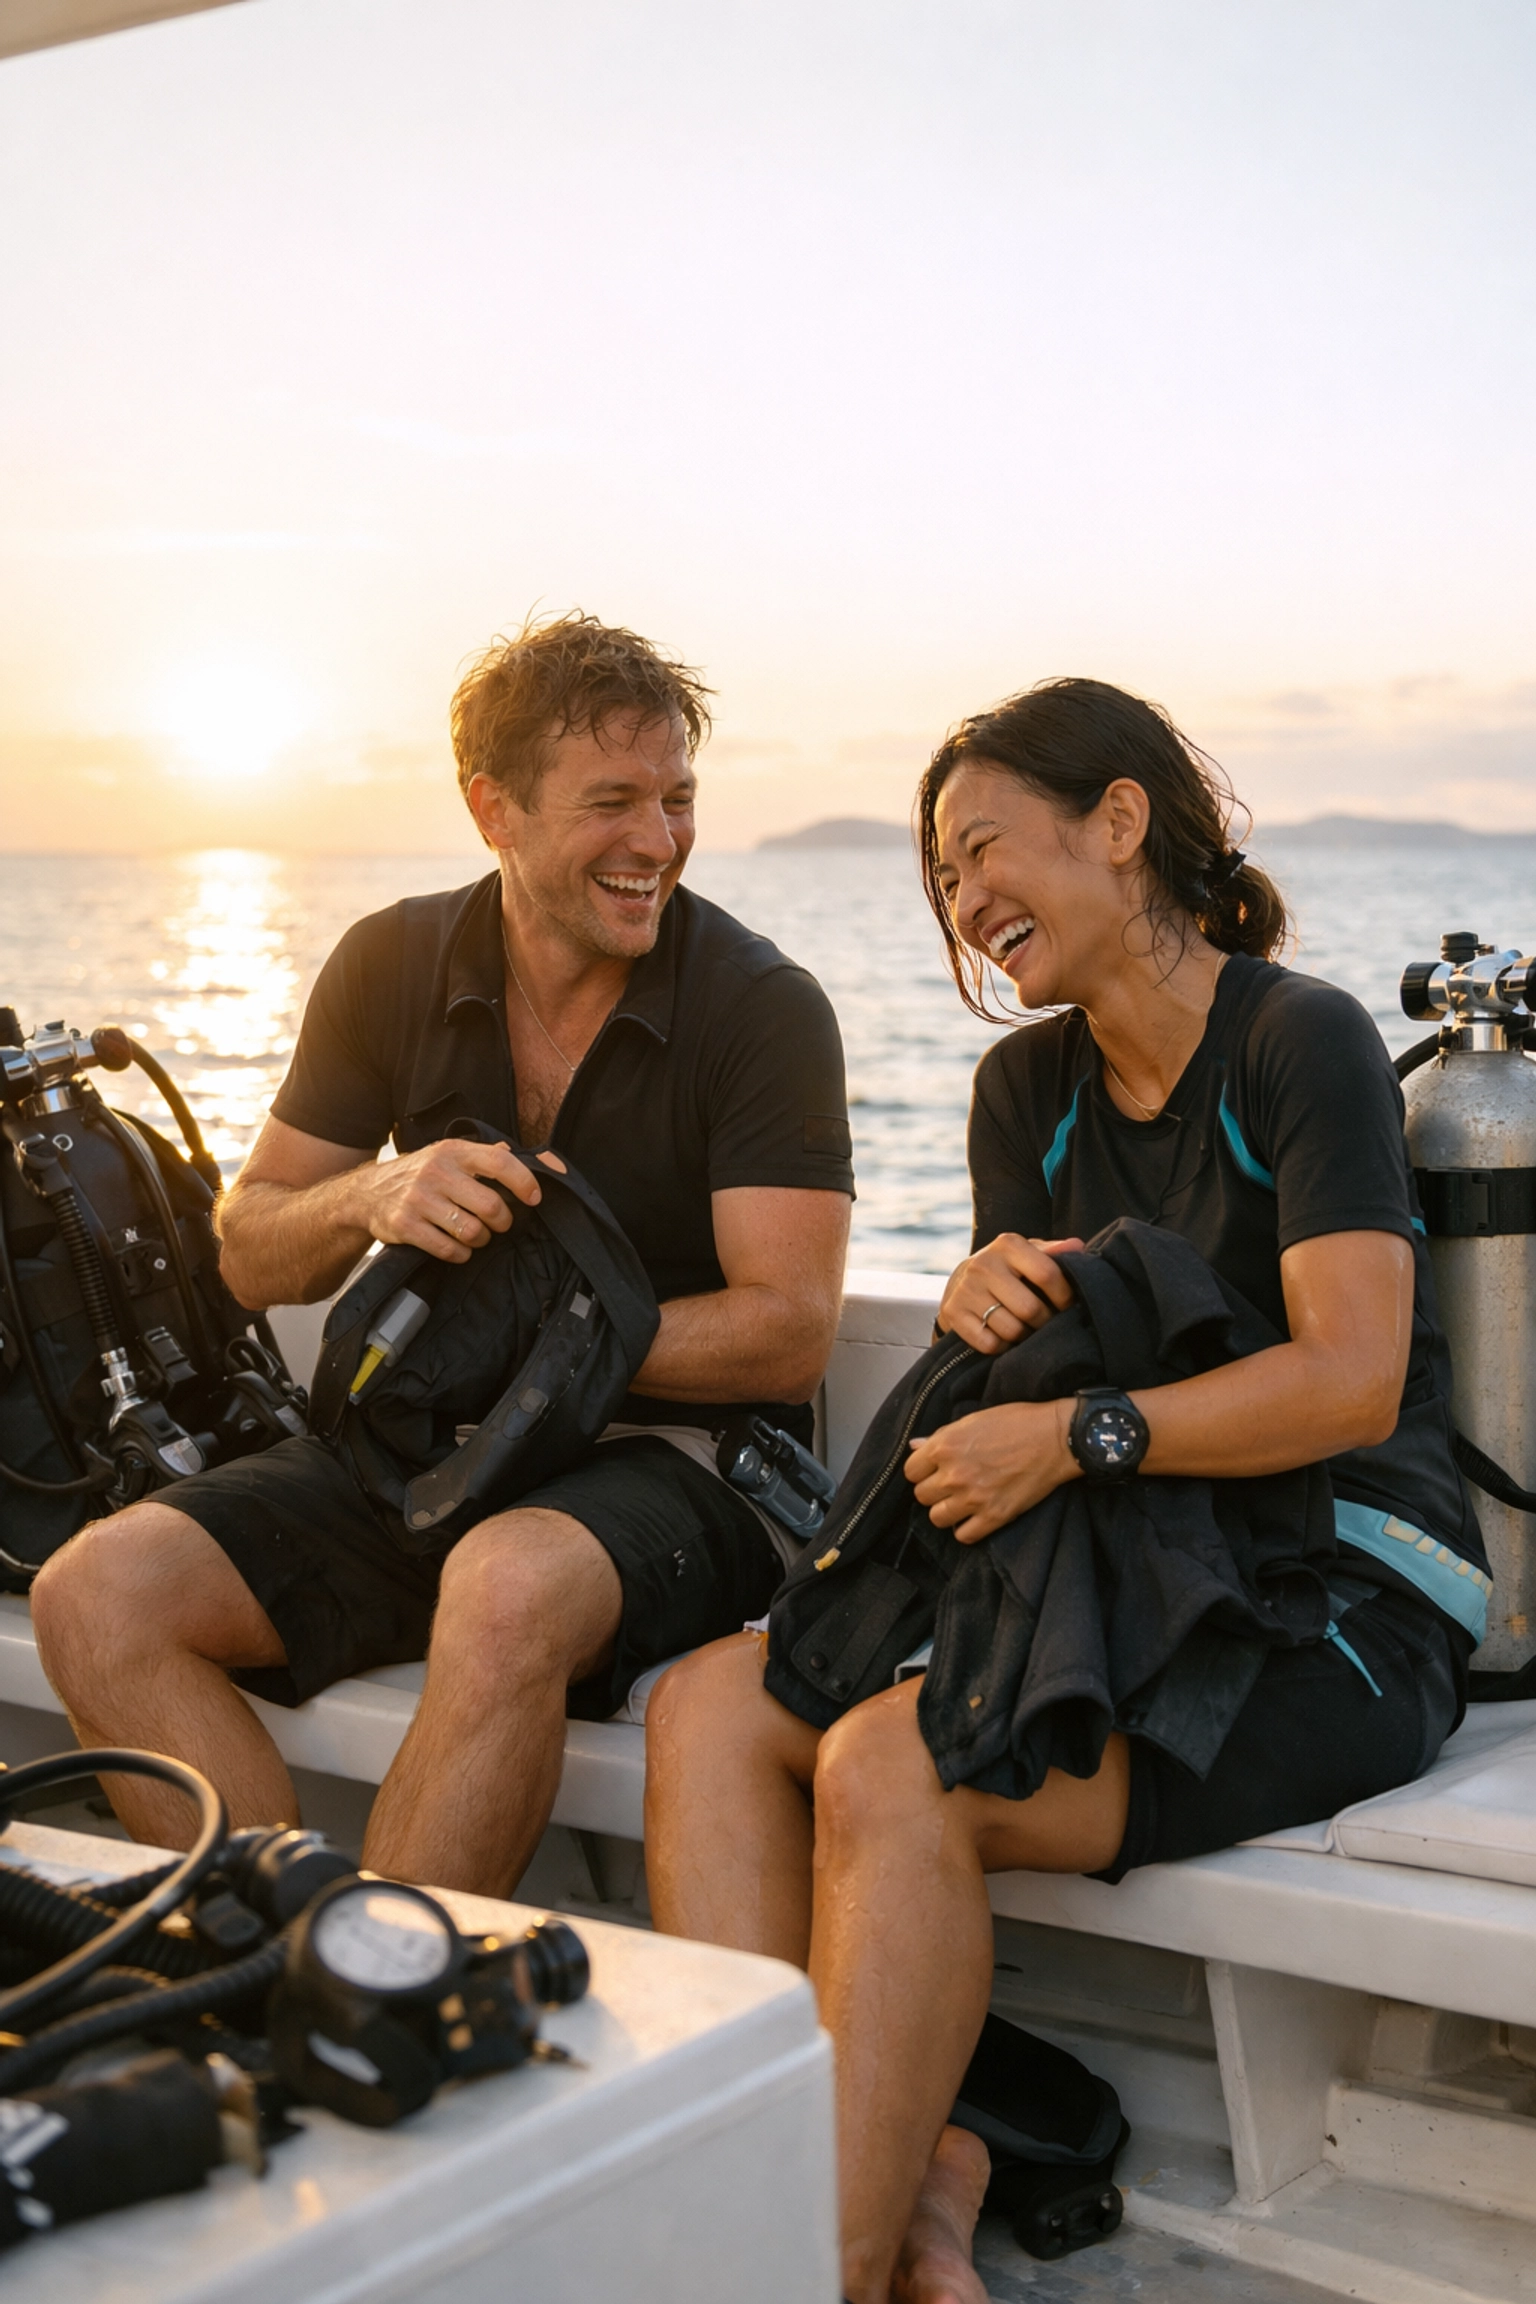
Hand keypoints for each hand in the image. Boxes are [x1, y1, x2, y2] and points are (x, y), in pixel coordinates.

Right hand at [343, 1138, 544, 1263]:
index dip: (523, 1181)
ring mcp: (418, 1199)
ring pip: (472, 1232)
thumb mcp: (448, 1155)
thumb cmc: (419, 1175)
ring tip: (475, 1236)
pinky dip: (459, 1254)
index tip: (534, 1198)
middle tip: (498, 1225)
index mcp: (452, 1152)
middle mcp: (436, 1172)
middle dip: (502, 1222)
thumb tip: (531, 1155)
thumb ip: (486, 1156)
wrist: (365, 1194)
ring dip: (480, 1240)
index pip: (499, 1162)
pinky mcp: (404, 1226)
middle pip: (491, 1206)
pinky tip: (457, 1248)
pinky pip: (448, 1249)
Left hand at [905, 1399, 1078, 1542]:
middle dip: (934, 1490)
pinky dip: (967, 1529)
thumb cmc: (1017, 1422)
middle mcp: (953, 1474)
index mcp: (945, 1446)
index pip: (910, 1471)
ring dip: (947, 1511)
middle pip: (921, 1496)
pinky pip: (964, 1535)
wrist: (1057, 1438)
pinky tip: (975, 1517)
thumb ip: (941, 1436)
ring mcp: (973, 1498)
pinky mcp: (994, 1516)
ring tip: (961, 1502)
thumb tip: (915, 1446)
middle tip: (950, 1484)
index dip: (922, 1470)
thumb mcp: (973, 1420)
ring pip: (937, 1518)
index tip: (934, 1470)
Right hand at [938, 1232, 1082, 1355]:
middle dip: (1045, 1322)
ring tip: (1028, 1329)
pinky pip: (990, 1344)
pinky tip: (1005, 1337)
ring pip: (1011, 1330)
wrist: (962, 1281)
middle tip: (1047, 1323)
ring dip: (1025, 1336)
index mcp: (1008, 1244)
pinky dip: (1003, 1347)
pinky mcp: (953, 1312)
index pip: (1047, 1274)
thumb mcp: (1030, 1254)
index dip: (1065, 1296)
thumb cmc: (1009, 1269)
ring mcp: (966, 1289)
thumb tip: (1077, 1247)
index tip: (1068, 1306)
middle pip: (1030, 1308)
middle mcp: (984, 1264)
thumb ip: (1054, 1252)